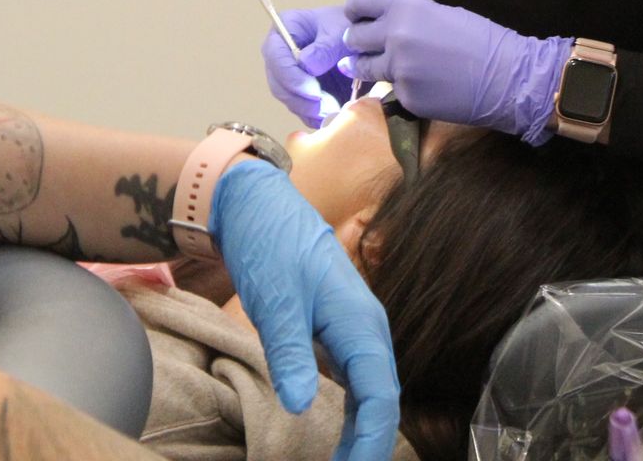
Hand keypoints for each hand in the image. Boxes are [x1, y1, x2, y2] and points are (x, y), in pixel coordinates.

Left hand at [212, 160, 400, 460]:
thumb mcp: (275, 300)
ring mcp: (356, 329)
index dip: (370, 441)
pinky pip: (356, 380)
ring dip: (361, 432)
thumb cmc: (271, 245)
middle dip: (369, 445)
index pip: (381, 396)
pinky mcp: (338, 331)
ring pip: (372, 392)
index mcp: (361, 322)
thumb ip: (289, 353)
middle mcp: (368, 328)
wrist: (259, 206)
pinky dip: (351, 413)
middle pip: (383, 400)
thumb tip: (299, 404)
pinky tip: (337, 434)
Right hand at [262, 5, 353, 128]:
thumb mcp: (343, 33)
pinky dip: (315, 117)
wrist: (367, 41)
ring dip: (309, 110)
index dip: (290, 77)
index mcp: (285, 29)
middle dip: (300, 99)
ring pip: (289, 99)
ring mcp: (290, 75)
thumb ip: (326, 47)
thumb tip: (305, 65)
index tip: (313, 91)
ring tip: (334, 111)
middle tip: (326, 107)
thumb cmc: (352, 28)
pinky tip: (333, 116)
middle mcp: (282, 54)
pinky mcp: (301, 93)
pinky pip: (301, 110)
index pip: (275, 55)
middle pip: (278, 82)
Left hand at [340, 0, 571, 144]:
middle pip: (354, 38)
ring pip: (364, 68)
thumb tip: (386, 17)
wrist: (506, 78)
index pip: (359, 2)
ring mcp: (398, 71)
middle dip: (359, 41)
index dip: (356, 9)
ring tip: (386, 65)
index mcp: (406, 10)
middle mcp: (395, 38)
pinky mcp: (405, 98)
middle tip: (370, 45)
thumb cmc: (481, 39)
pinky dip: (400, 86)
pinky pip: (391, 89)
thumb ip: (409, 14)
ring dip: (370, 65)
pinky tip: (421, 84)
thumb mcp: (442, 13)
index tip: (358, 16)